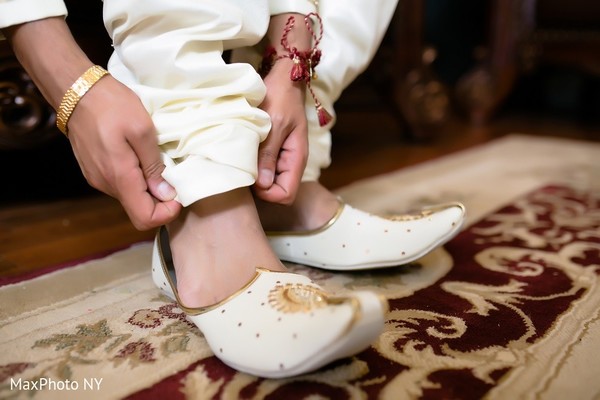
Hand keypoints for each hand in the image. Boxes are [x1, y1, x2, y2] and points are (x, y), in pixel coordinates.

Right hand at [68, 76, 181, 229]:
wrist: (76, 90)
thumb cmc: (111, 105)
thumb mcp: (143, 130)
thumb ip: (154, 165)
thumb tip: (166, 193)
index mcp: (119, 177)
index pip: (144, 219)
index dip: (166, 213)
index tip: (178, 194)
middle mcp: (106, 184)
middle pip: (139, 209)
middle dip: (160, 199)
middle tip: (172, 174)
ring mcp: (98, 179)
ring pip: (130, 196)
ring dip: (148, 185)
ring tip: (155, 159)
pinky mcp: (95, 171)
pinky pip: (121, 183)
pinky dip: (135, 177)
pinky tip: (139, 156)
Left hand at [254, 59, 308, 203]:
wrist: (283, 77)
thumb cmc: (281, 96)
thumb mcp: (274, 124)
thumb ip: (268, 154)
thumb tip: (262, 184)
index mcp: (297, 158)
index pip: (286, 195)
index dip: (268, 193)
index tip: (252, 178)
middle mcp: (290, 163)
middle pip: (275, 192)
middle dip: (258, 187)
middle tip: (242, 168)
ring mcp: (281, 158)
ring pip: (267, 182)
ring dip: (253, 175)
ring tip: (240, 158)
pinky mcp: (272, 151)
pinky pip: (262, 168)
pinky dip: (252, 165)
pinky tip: (242, 152)